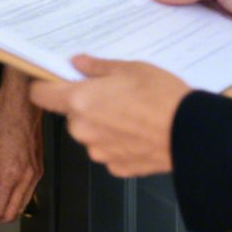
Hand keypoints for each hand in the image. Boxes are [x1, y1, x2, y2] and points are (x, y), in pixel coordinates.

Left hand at [0, 73, 44, 226]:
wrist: (22, 102)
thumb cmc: (1, 120)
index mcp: (12, 175)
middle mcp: (27, 178)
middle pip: (9, 214)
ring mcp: (35, 174)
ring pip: (20, 207)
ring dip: (1, 212)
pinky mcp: (38, 168)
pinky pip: (26, 194)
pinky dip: (11, 200)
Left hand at [30, 56, 190, 177]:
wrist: (190, 133)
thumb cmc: (161, 97)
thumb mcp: (129, 68)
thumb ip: (97, 67)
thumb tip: (77, 63)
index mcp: (79, 101)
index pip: (40, 95)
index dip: (44, 86)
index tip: (52, 81)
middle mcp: (82, 130)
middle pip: (71, 115)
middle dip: (86, 105)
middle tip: (113, 94)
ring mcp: (98, 152)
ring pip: (91, 134)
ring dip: (103, 125)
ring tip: (132, 113)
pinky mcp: (116, 167)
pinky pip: (109, 150)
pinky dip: (118, 142)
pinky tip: (139, 131)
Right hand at [149, 0, 231, 54]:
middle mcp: (211, 4)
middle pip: (178, 11)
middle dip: (161, 17)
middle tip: (139, 26)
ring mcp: (217, 26)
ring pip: (188, 32)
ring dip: (175, 37)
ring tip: (154, 43)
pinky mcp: (224, 45)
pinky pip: (203, 48)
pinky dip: (192, 52)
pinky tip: (180, 56)